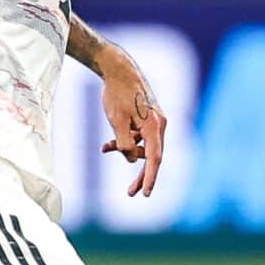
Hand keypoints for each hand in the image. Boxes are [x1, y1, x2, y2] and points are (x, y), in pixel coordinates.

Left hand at [96, 45, 166, 197]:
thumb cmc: (117, 94)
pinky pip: (139, 137)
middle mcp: (159, 124)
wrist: (119, 70)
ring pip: (143, 146)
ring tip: (105, 148)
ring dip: (126, 151)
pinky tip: (108, 144)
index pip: (154, 159)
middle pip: (152, 156)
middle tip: (131, 194)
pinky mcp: (147, 119)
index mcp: (154, 126)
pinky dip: (126, 141)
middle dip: (141, 175)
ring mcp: (155, 121)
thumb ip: (124, 144)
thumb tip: (131, 159)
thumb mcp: (116, 121)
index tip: (146, 193)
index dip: (150, 178)